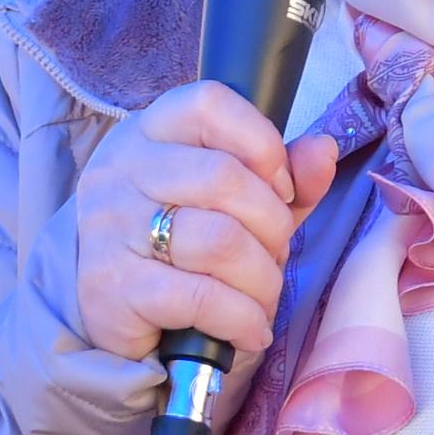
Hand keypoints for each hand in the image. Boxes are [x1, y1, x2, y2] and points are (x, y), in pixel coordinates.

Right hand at [72, 79, 341, 363]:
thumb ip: (282, 175)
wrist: (110, 316)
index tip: (281, 189)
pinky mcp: (112, 288)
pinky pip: (202, 298)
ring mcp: (110, 229)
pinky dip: (243, 320)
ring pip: (220, 242)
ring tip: (262, 298)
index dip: (262, 143)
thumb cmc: (179, 247)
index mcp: (148, 132)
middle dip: (273, 226)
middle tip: (274, 255)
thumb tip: (323, 151)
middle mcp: (121, 171)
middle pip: (224, 178)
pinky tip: (249, 330)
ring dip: (263, 280)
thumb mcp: (234, 202)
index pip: (209, 104)